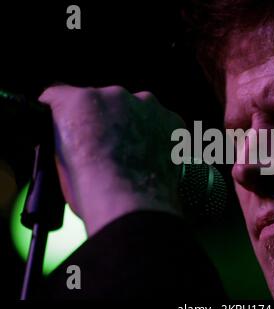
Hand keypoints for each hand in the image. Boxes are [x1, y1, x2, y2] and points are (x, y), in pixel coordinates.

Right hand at [39, 85, 183, 235]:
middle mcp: (114, 94)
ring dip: (134, 125)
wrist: (132, 207)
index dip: (64, 113)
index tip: (69, 125)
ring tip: (134, 157)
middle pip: (105, 101)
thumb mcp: (60, 163)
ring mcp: (147, 105)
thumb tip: (77, 141)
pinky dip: (158, 135)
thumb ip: (67, 140)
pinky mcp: (172, 119)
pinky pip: (162, 121)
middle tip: (108, 149)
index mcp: (78, 102)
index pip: (62, 95)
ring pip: (137, 109)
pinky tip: (153, 158)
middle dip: (104, 120)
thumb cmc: (92, 191)